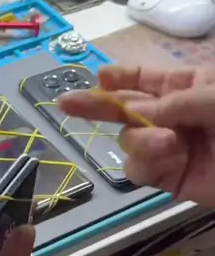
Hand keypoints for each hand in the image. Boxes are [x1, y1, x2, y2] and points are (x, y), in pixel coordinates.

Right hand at [59, 65, 214, 206]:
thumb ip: (175, 102)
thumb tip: (140, 114)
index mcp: (189, 87)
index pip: (147, 80)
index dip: (121, 78)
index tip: (100, 76)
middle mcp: (174, 116)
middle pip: (126, 109)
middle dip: (97, 105)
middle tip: (66, 103)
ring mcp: (171, 148)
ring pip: (129, 141)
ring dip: (139, 138)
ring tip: (166, 142)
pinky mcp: (172, 179)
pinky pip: (140, 170)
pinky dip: (147, 161)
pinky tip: (168, 156)